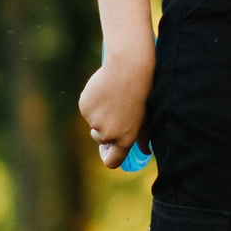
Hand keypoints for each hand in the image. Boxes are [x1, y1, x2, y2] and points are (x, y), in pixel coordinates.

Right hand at [80, 48, 153, 168]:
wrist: (128, 69)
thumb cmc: (141, 93)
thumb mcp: (145, 117)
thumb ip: (143, 137)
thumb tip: (146, 152)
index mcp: (124, 139)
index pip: (112, 161)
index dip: (108, 156)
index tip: (108, 149)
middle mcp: (107, 135)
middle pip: (100, 139)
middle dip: (104, 128)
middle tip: (116, 109)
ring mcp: (94, 121)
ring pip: (93, 121)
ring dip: (100, 112)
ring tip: (113, 96)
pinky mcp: (84, 107)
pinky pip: (87, 109)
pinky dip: (92, 102)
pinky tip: (104, 90)